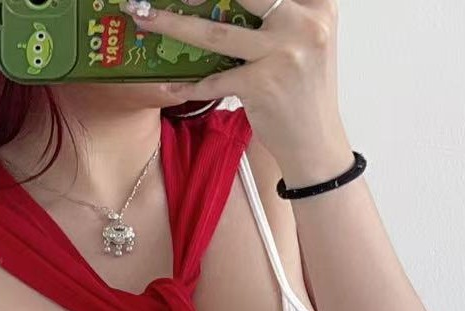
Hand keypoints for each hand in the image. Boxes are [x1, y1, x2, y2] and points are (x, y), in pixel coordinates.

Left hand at [124, 0, 353, 186]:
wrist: (315, 143)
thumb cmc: (304, 91)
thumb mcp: (305, 41)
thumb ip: (280, 14)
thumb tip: (222, 4)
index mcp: (317, 5)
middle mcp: (303, 23)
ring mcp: (282, 54)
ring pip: (216, 33)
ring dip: (174, 25)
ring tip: (146, 19)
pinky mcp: (262, 86)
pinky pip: (214, 81)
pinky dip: (190, 86)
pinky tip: (171, 87)